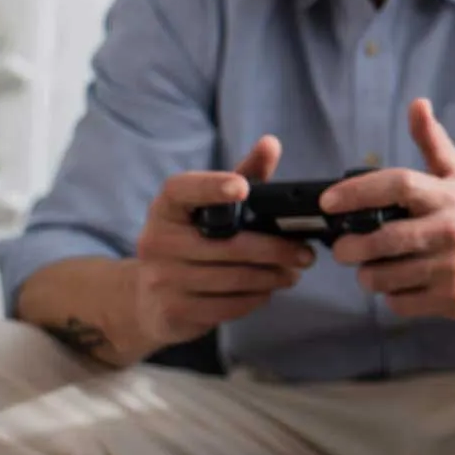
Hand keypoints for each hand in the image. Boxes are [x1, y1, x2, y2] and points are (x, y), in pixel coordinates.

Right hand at [134, 136, 311, 350]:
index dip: (211, 187)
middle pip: (228, 245)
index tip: (242, 187)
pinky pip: (226, 306)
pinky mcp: (173, 311)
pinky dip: (255, 298)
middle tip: (305, 253)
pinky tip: (268, 290)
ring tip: (294, 272)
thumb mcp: (212, 207)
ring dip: (272, 277)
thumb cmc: (192, 240)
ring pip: (232, 278)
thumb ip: (243, 174)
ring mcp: (161, 279)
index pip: (182, 190)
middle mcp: (157, 241)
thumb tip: (271, 143)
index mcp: (167, 208)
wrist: (148, 298)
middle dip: (275, 250)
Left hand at [322, 98, 454, 318]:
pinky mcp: (452, 299)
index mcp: (446, 196)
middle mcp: (450, 230)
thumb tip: (418, 104)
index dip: (358, 192)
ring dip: (367, 275)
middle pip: (384, 238)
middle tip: (341, 249)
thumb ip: (433, 143)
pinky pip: (400, 302)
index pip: (398, 185)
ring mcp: (452, 267)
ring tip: (369, 269)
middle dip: (351, 247)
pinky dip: (390, 297)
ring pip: (386, 276)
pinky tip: (398, 286)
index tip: (328, 202)